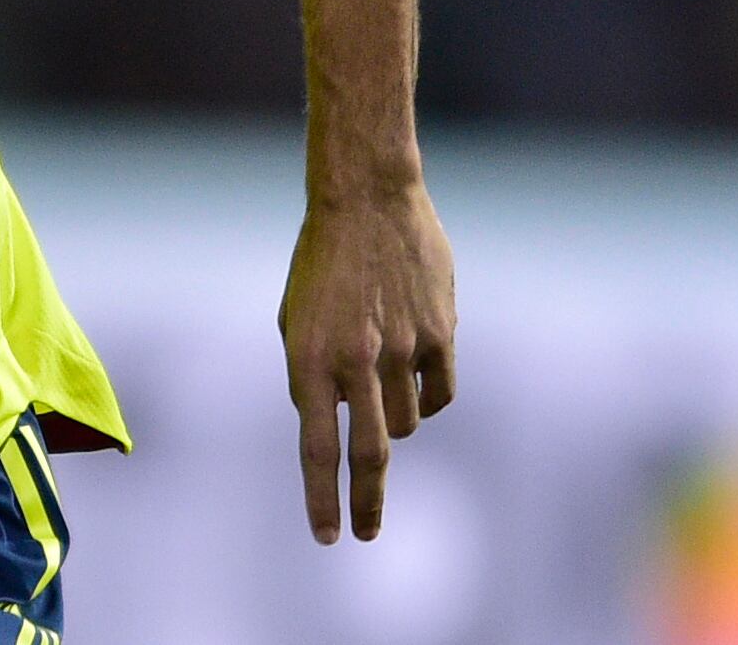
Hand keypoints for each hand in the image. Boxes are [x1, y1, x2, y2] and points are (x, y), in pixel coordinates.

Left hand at [278, 180, 455, 543]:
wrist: (365, 199)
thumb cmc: (321, 261)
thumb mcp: (297, 318)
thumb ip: (314, 376)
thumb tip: (337, 426)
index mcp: (309, 357)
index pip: (317, 447)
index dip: (322, 498)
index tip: (328, 537)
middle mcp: (354, 360)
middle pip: (368, 454)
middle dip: (366, 503)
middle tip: (366, 534)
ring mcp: (401, 349)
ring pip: (406, 421)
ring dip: (394, 419)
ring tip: (379, 375)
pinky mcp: (440, 335)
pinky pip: (440, 393)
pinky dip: (428, 397)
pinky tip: (416, 374)